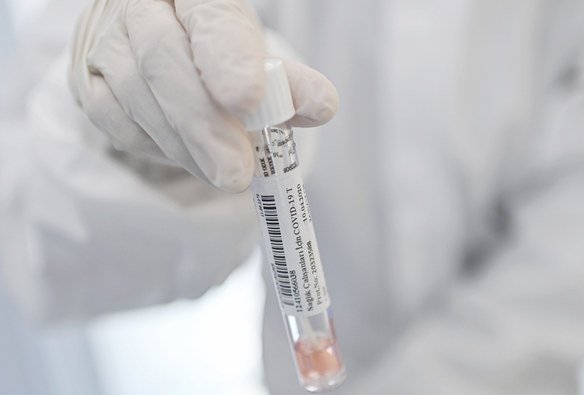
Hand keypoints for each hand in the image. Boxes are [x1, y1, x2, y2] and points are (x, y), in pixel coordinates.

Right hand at [70, 0, 337, 191]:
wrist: (158, 39)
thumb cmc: (218, 48)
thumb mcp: (257, 53)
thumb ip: (288, 80)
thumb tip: (321, 106)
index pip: (209, 14)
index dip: (228, 57)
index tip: (251, 101)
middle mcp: (138, 6)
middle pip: (163, 59)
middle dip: (204, 124)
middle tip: (237, 173)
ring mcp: (105, 42)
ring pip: (138, 97)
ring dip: (186, 147)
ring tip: (226, 173)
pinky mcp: (87, 82)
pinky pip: (117, 123)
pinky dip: (159, 148)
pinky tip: (190, 158)